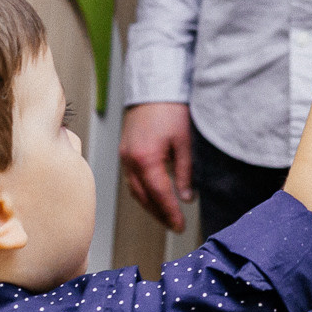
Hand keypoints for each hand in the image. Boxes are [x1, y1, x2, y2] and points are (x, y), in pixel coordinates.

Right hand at [119, 102, 193, 231]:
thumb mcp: (185, 142)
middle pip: (144, 197)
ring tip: (166, 214)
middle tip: (174, 224)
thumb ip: (185, 172)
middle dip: (159, 214)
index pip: (159, 195)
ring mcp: (125, 156)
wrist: (154, 86)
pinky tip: (154, 195)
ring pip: (135, 190)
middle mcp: (130, 160)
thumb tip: (187, 197)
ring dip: (150, 205)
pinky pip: (131, 179)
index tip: (180, 225)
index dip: (170, 213)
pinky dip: (143, 191)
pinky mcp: (125, 151)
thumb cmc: (170, 108)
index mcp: (146, 159)